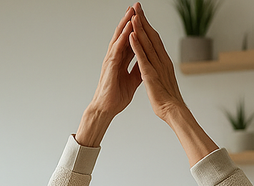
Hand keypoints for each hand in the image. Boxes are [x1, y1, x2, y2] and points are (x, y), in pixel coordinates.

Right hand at [76, 6, 142, 146]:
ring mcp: (111, 60)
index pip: (130, 40)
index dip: (136, 29)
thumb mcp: (133, 80)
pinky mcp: (110, 67)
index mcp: (121, 60)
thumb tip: (146, 63)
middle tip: (136, 6)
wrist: (107, 109)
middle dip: (129, 21)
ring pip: (118, 39)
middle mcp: (115, 57)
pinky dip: (121, 39)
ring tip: (131, 12)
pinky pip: (116, 50)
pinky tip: (126, 30)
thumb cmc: (117, 96)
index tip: (142, 17)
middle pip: (123, 35)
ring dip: (124, 25)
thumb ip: (138, 70)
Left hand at [128, 4, 185, 123]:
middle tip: (137, 7)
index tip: (141, 15)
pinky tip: (132, 36)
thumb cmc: (168, 100)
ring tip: (133, 15)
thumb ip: (161, 71)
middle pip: (152, 36)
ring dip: (140, 29)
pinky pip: (142, 58)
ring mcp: (157, 67)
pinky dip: (137, 46)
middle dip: (144, 21)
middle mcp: (162, 60)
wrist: (174, 111)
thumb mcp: (163, 81)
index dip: (148, 27)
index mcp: (164, 62)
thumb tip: (159, 67)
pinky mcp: (151, 75)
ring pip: (147, 44)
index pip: (155, 40)